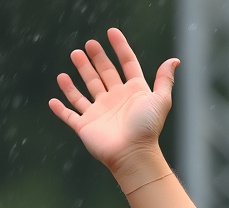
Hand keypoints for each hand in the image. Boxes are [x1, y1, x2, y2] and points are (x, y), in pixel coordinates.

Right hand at [49, 27, 178, 182]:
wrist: (133, 154)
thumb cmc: (147, 128)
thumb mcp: (160, 101)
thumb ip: (165, 80)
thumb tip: (175, 61)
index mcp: (133, 93)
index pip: (127, 65)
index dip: (121, 49)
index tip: (112, 32)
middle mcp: (115, 101)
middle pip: (104, 74)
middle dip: (96, 59)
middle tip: (89, 44)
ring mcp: (99, 113)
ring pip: (85, 90)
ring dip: (79, 74)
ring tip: (75, 56)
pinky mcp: (85, 126)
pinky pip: (70, 116)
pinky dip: (61, 109)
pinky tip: (53, 100)